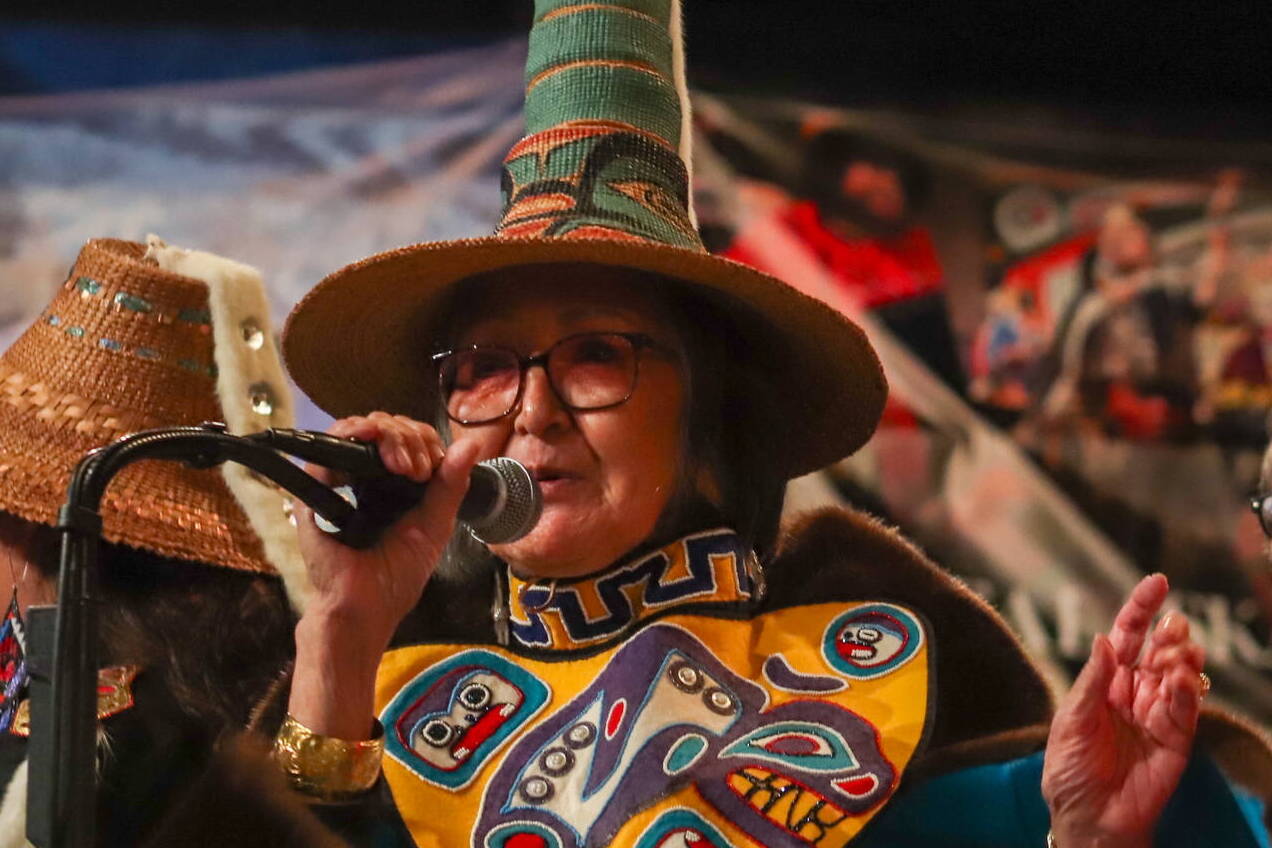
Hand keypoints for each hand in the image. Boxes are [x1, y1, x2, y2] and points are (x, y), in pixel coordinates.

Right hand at [288, 412, 481, 737]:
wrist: (364, 607)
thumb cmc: (396, 576)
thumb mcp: (434, 525)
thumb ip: (452, 484)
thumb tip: (471, 443)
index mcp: (393, 483)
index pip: (407, 437)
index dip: (424, 440)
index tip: (433, 468)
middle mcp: (364, 476)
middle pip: (386, 426)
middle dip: (411, 438)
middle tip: (420, 471)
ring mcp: (338, 479)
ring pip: (361, 427)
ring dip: (390, 436)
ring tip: (405, 467)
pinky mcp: (314, 486)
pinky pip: (329, 444)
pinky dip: (356, 436)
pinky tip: (380, 455)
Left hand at [1042, 574, 1205, 847]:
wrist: (1089, 817)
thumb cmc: (1070, 770)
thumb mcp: (1071, 720)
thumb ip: (1091, 681)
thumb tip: (1102, 639)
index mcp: (1104, 681)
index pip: (1125, 636)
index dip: (1141, 608)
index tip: (1158, 581)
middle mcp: (1134, 692)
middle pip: (1157, 649)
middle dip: (1168, 633)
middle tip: (1174, 626)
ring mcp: (1157, 714)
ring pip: (1178, 674)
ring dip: (1182, 659)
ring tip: (1179, 655)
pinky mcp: (1175, 739)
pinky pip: (1186, 708)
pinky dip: (1189, 691)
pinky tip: (1185, 681)